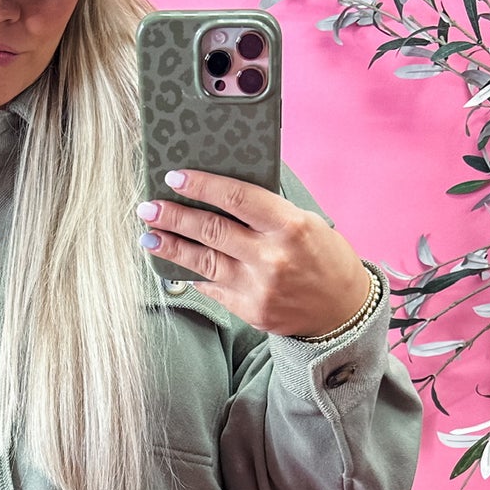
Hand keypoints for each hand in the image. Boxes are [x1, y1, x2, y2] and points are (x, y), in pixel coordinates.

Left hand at [136, 167, 374, 337]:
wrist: (341, 312)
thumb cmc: (325, 259)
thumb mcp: (306, 223)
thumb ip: (267, 211)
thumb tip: (221, 193)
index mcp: (289, 227)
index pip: (236, 198)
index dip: (202, 186)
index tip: (175, 178)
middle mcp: (271, 257)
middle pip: (210, 230)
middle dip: (174, 216)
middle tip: (149, 207)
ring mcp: (258, 287)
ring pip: (202, 261)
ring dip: (171, 246)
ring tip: (148, 235)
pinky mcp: (249, 310)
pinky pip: (212, 287)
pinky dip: (192, 273)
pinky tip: (174, 263)